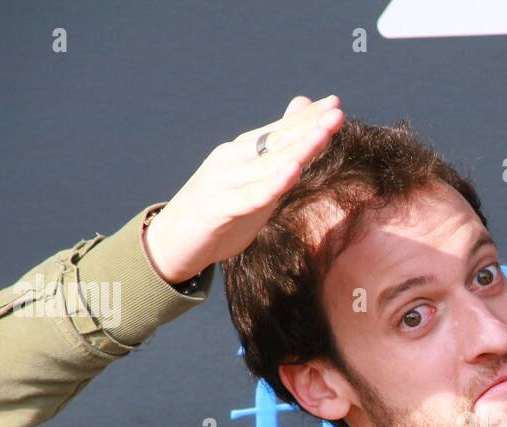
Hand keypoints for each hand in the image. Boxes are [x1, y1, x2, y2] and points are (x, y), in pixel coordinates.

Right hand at [142, 93, 344, 283]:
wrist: (170, 243)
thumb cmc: (219, 212)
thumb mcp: (251, 183)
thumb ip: (274, 159)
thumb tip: (293, 132)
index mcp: (240, 153)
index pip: (279, 130)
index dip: (307, 118)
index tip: (335, 103)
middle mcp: (232, 160)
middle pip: (277, 142)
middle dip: (309, 127)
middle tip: (336, 112)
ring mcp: (224, 182)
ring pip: (269, 165)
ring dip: (299, 148)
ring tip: (324, 133)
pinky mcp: (219, 209)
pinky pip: (252, 196)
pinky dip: (273, 184)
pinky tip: (293, 172)